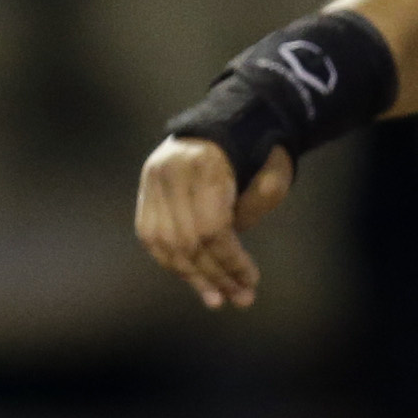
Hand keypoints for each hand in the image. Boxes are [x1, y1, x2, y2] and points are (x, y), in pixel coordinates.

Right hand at [136, 135, 293, 311]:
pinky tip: (193, 278)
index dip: (230, 261)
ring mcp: (153, 178)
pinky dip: (171, 261)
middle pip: (186, 240)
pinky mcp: (146, 188)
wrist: (227, 120)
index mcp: (206, 162)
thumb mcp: (271, 173)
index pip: (211, 227)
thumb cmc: (257, 150)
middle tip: (238, 297)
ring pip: (165, 243)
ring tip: (216, 297)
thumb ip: (254, 209)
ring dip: (191, 276)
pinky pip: (151, 236)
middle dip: (213, 275)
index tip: (250, 280)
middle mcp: (171, 170)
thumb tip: (228, 257)